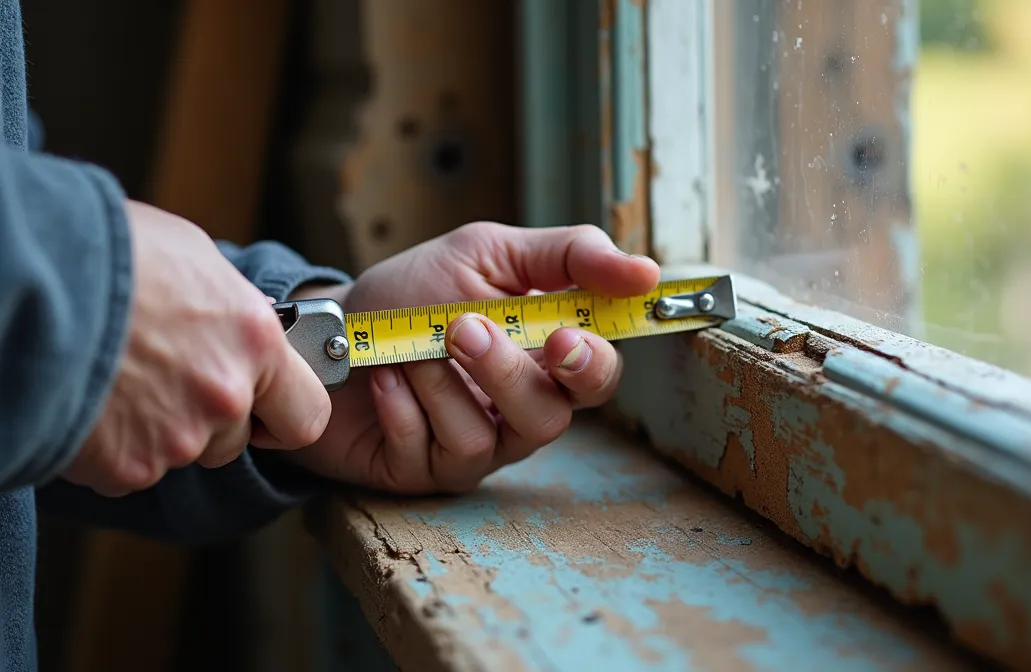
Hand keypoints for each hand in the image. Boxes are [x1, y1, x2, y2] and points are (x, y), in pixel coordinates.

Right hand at [63, 201, 331, 496]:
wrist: (30, 284)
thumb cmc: (110, 254)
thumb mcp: (195, 261)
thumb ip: (234, 310)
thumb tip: (243, 323)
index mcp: (256, 341)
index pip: (309, 414)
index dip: (285, 415)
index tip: (266, 408)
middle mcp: (226, 396)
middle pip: (235, 439)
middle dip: (209, 421)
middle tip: (164, 381)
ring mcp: (178, 437)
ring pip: (182, 453)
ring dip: (158, 431)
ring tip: (118, 380)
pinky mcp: (128, 465)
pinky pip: (130, 469)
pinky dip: (112, 447)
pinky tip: (91, 401)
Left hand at [283, 221, 659, 493]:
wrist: (326, 329)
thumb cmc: (411, 294)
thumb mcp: (487, 253)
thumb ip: (568, 255)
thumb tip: (647, 271)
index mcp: (544, 359)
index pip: (598, 375)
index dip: (592, 363)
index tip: (566, 336)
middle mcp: (518, 410)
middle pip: (551, 417)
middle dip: (508, 374)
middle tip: (464, 330)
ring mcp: (474, 446)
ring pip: (488, 438)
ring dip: (440, 383)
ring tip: (407, 347)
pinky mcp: (424, 472)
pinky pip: (430, 452)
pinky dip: (402, 406)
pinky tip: (383, 378)